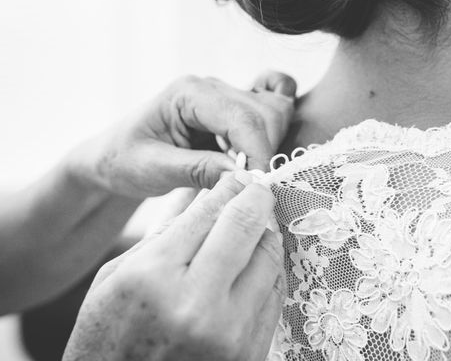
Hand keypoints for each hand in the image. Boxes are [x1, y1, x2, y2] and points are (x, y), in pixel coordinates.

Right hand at [63, 175, 285, 360]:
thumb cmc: (108, 336)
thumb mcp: (116, 276)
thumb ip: (164, 229)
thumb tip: (202, 188)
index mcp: (154, 276)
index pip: (210, 210)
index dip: (230, 185)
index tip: (237, 176)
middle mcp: (197, 304)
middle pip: (247, 226)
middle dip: (256, 198)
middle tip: (256, 189)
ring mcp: (229, 333)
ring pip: (269, 257)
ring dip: (263, 235)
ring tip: (251, 230)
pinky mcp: (249, 353)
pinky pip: (275, 293)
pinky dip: (267, 270)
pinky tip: (253, 264)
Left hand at [69, 72, 296, 198]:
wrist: (112, 157)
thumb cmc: (123, 161)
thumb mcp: (153, 169)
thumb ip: (198, 170)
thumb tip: (245, 177)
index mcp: (189, 93)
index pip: (242, 117)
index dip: (258, 152)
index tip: (259, 186)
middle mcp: (212, 87)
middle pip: (266, 112)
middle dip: (265, 151)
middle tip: (246, 185)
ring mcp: (226, 95)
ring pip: (275, 111)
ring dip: (269, 144)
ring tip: (243, 172)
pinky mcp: (234, 109)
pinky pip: (273, 102)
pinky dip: (276, 123)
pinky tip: (259, 149)